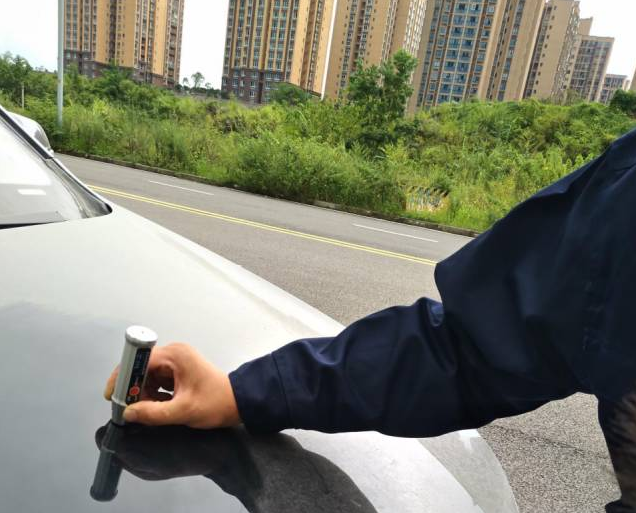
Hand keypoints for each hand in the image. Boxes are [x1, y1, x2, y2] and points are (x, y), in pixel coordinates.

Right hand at [104, 343, 240, 427]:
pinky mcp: (179, 371)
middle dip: (133, 389)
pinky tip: (155, 408)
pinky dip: (153, 394)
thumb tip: (128, 414)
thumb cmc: (215, 403)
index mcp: (175, 355)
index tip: (112, 396)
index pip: (138, 361)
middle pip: (141, 368)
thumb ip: (153, 413)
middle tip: (128, 409)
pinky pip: (158, 381)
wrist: (239, 402)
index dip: (122, 377)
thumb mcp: (182, 411)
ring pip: (148, 376)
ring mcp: (177, 362)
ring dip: (143, 393)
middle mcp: (174, 354)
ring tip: (145, 411)